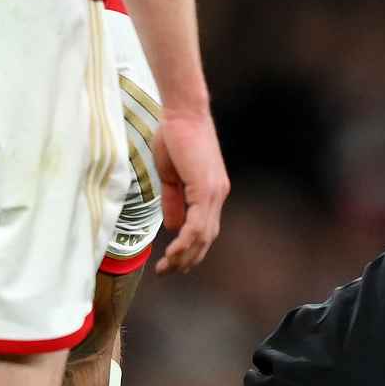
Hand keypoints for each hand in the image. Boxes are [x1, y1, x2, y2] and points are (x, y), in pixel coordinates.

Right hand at [151, 105, 227, 274]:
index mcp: (210, 193)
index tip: (172, 262)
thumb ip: (173, 202)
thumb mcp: (170, 177)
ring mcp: (214, 192)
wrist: (182, 113)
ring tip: (168, 267)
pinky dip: (187, 239)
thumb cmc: (175, 137)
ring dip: (185, 254)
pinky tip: (175, 250)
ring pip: (204, 235)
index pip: (204, 229)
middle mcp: (217, 195)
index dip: (190, 249)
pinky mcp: (207, 188)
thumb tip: (173, 228)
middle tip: (168, 272)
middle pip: (207, 238)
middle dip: (187, 259)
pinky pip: (198, 222)